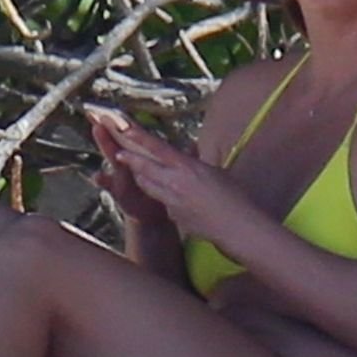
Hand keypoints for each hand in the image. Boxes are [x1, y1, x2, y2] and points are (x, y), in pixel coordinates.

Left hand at [101, 119, 253, 242]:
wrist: (236, 226)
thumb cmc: (234, 196)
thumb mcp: (217, 172)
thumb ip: (198, 161)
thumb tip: (190, 151)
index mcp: (187, 166)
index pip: (157, 148)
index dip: (139, 139)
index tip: (125, 130)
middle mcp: (175, 182)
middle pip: (144, 168)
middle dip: (130, 160)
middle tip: (120, 153)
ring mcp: (172, 201)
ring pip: (148, 186)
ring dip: (142, 178)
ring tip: (138, 172)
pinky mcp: (174, 217)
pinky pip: (163, 204)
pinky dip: (163, 198)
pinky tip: (173, 198)